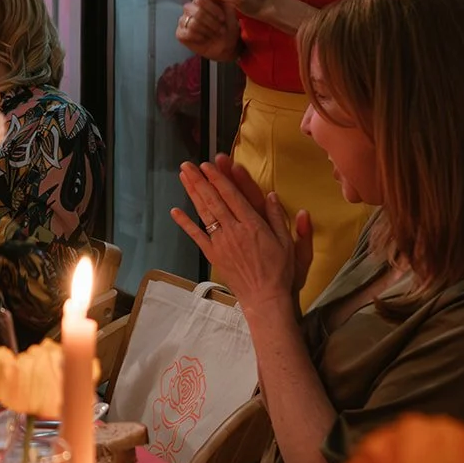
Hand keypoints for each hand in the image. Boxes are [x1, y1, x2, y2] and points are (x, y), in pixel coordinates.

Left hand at [170, 158, 309, 310]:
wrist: (265, 298)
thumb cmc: (280, 271)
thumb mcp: (288, 242)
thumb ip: (278, 218)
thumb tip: (271, 195)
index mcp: (253, 225)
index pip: (232, 196)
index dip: (219, 179)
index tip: (209, 165)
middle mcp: (234, 230)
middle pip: (214, 200)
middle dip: (200, 180)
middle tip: (188, 164)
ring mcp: (221, 242)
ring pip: (204, 213)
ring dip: (192, 193)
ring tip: (183, 177)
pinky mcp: (213, 255)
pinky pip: (196, 236)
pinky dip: (185, 223)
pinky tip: (175, 210)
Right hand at [176, 0, 240, 60]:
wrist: (227, 45)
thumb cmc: (228, 27)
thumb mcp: (229, 11)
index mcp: (201, 0)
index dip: (212, 9)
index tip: (222, 18)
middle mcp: (190, 8)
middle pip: (196, 11)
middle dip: (211, 22)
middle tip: (220, 29)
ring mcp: (183, 20)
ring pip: (192, 23)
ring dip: (207, 30)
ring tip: (214, 34)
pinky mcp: (180, 33)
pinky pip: (187, 33)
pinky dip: (199, 37)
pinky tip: (204, 38)